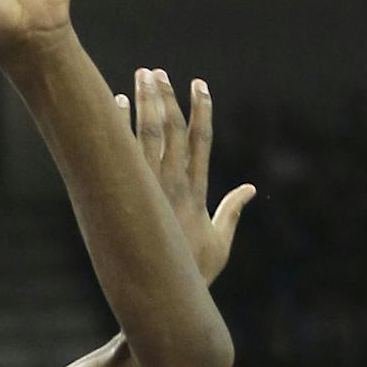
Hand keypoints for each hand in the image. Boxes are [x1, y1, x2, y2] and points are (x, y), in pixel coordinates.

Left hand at [118, 70, 256, 286]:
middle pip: (171, 132)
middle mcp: (174, 186)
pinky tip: (116, 104)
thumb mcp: (220, 242)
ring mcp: (150, 191)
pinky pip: (123, 156)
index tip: (200, 84)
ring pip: (148, 137)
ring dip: (144, 105)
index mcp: (198, 192)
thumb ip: (232, 211)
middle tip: (157, 72)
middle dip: (166, 99)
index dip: (202, 111)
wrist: (163, 294)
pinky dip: (119, 128)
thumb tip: (251, 189)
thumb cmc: (194, 273)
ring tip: (140, 77)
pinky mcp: (130, 199)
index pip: (202, 141)